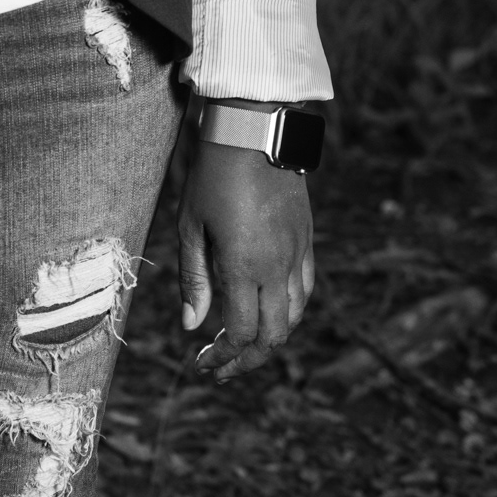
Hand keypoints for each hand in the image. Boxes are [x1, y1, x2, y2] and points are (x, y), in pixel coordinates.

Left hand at [177, 121, 314, 381]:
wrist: (254, 131)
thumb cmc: (212, 174)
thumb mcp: (190, 224)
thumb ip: (193, 278)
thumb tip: (191, 326)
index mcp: (244, 267)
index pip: (241, 334)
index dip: (223, 357)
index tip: (202, 363)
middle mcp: (277, 268)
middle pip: (272, 336)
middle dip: (247, 359)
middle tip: (221, 364)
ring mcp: (296, 254)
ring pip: (294, 317)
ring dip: (270, 338)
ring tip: (244, 343)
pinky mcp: (306, 240)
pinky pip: (305, 288)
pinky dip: (290, 310)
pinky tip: (270, 309)